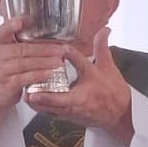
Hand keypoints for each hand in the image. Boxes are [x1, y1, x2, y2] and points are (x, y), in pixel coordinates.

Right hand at [0, 19, 66, 143]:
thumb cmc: (6, 69)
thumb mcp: (8, 53)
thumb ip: (22, 43)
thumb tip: (47, 30)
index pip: (2, 32)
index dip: (11, 26)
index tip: (21, 21)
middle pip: (21, 49)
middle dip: (43, 49)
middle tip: (60, 49)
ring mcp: (0, 70)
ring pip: (24, 64)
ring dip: (44, 62)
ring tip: (59, 61)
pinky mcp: (6, 84)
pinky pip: (24, 78)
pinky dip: (38, 75)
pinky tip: (50, 73)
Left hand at [25, 28, 133, 145]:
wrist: (120, 114)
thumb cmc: (114, 92)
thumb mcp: (108, 67)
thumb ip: (102, 47)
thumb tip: (104, 30)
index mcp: (91, 80)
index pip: (81, 64)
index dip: (72, 54)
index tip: (63, 48)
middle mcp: (81, 98)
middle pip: (59, 99)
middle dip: (43, 96)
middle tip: (30, 90)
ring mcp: (74, 110)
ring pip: (52, 109)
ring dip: (38, 103)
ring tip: (27, 95)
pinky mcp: (69, 117)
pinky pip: (52, 113)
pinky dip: (41, 108)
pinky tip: (34, 101)